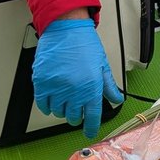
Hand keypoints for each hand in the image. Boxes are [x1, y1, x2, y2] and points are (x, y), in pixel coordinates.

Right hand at [32, 19, 123, 138]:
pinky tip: (52, 99)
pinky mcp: (42, 83)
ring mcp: (56, 88)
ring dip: (62, 110)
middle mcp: (74, 91)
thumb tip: (117, 99)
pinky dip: (47, 105)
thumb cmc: (84, 43)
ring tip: (65, 99)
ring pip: (58, 112)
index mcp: (91, 88)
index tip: (90, 132)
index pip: (92, 117)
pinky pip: (43, 104)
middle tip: (77, 109)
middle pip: (74, 117)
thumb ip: (109, 86)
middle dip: (77, 117)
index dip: (91, 128)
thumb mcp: (102, 65)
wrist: (65, 28)